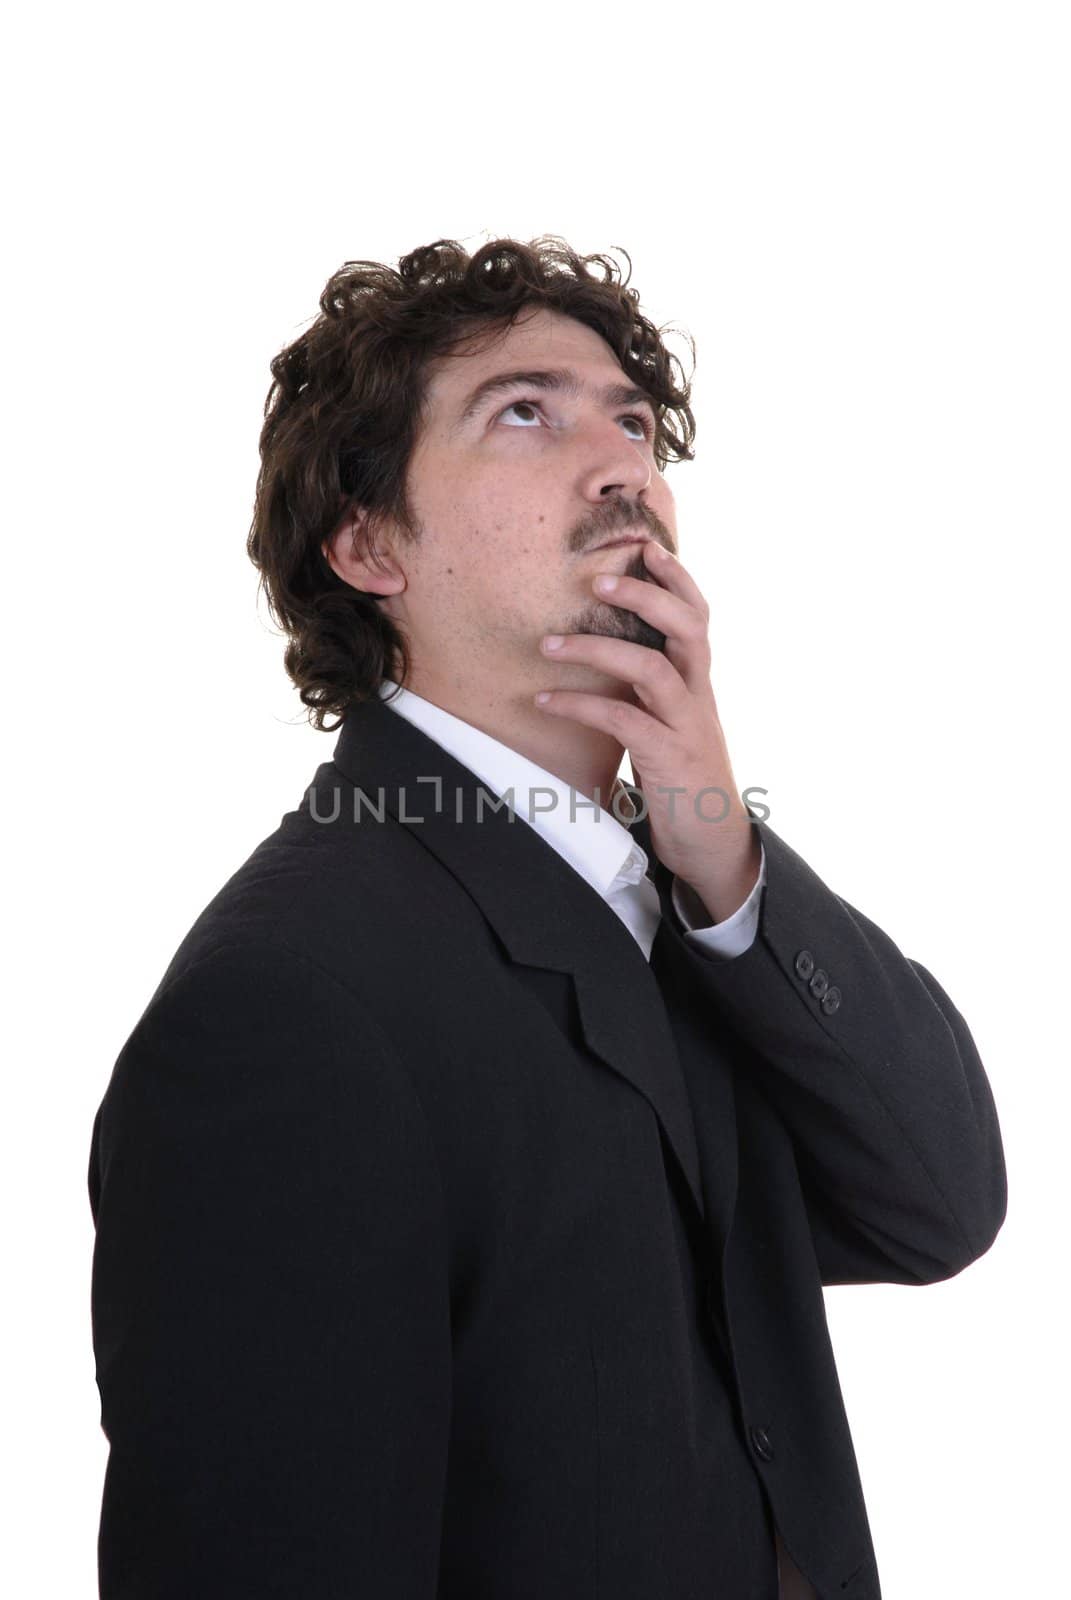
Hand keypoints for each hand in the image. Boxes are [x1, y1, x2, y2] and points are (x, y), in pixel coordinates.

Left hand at [534, 541, 760, 923]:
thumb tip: (616, 658)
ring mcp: (686, 727)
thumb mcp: (674, 724)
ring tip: (549, 645)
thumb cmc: (684, 779)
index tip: (648, 546)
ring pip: (651, 669)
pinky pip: (623, 721)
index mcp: (699, 683)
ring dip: (597, 650)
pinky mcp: (667, 759)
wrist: (714, 843)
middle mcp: (699, 696)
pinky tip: (544, 701)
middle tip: (597, 580)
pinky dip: (580, 706)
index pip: (698, 616)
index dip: (677, 579)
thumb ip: (654, 691)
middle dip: (645, 596)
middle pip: (687, 627)